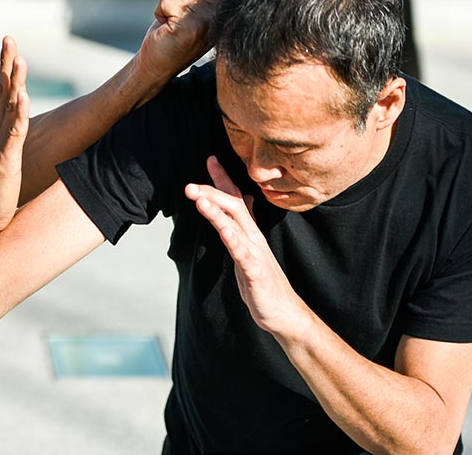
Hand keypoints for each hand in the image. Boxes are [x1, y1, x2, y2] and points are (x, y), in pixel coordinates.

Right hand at [0, 36, 29, 235]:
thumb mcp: (0, 156)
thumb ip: (4, 138)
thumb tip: (9, 125)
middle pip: (0, 90)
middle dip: (3, 62)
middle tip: (6, 37)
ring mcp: (1, 142)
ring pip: (9, 105)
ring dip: (14, 81)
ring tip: (18, 58)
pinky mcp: (7, 158)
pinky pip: (15, 131)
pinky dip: (19, 113)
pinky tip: (23, 96)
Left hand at [137, 0, 226, 82]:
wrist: (159, 63)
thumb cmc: (175, 29)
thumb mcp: (194, 2)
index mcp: (226, 5)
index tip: (190, 4)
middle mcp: (221, 14)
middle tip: (179, 15)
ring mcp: (206, 22)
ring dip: (169, 4)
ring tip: (173, 22)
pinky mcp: (188, 28)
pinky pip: (167, 0)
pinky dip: (160, 11)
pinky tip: (167, 27)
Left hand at [186, 157, 310, 338]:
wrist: (282, 312)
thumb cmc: (262, 281)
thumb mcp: (248, 249)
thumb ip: (242, 226)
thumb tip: (241, 202)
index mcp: (249, 232)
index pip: (235, 199)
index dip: (223, 179)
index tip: (210, 159)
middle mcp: (253, 237)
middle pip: (233, 206)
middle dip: (212, 192)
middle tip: (189, 185)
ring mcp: (255, 253)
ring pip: (235, 226)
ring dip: (216, 211)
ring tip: (199, 198)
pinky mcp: (255, 271)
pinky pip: (243, 253)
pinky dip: (233, 240)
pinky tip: (224, 231)